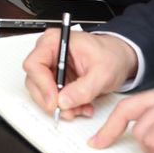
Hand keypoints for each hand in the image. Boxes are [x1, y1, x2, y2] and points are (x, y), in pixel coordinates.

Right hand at [22, 27, 137, 121]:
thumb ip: (83, 89)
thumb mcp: (103, 73)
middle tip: (68, 111)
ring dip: (59, 106)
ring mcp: (50, 67)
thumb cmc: (111, 55)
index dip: (42, 85)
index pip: (34, 64)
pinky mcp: (55, 79)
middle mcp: (48, 53)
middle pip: (34, 81)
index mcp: (54, 41)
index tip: (55, 101)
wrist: (119, 58)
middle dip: (51, 100)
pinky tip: (80, 106)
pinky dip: (65, 106)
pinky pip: (52, 97)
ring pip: (41, 92)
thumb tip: (64, 101)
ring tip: (80, 108)